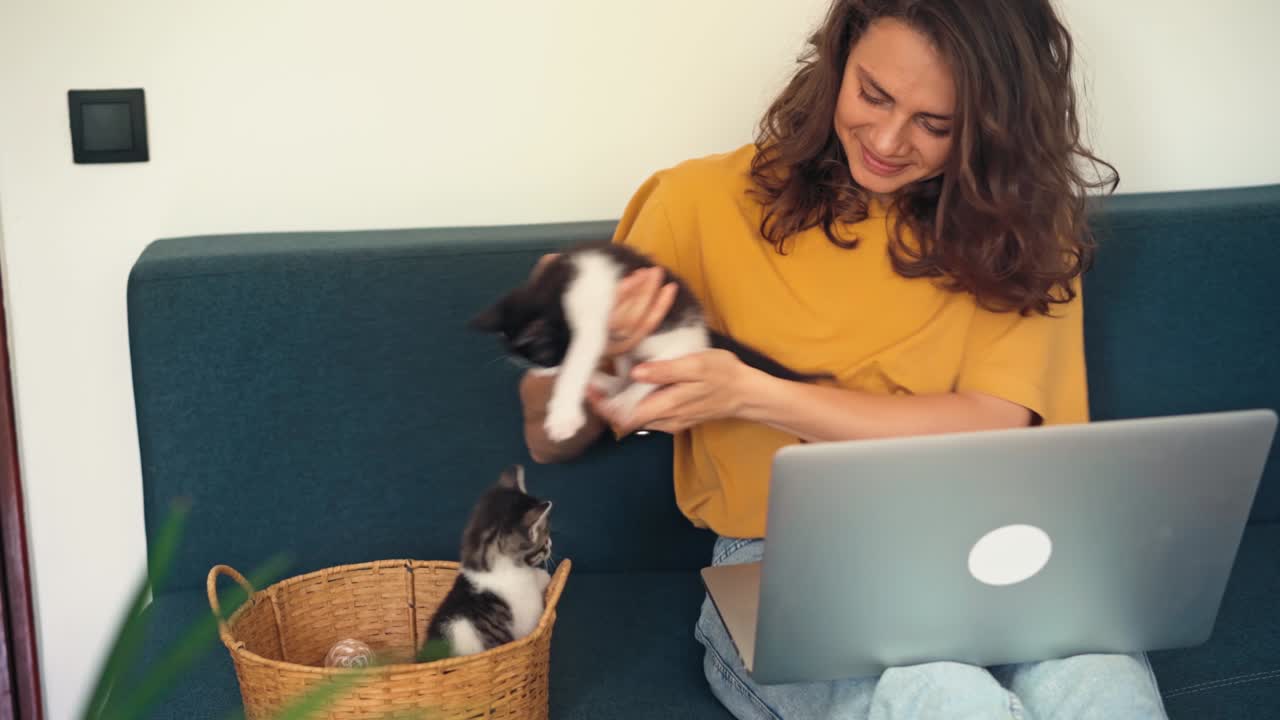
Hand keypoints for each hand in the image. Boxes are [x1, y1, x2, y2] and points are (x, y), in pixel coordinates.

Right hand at [528, 254, 676, 357]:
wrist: (548, 349)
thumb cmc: (546, 318)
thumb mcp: (540, 296)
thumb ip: (544, 276)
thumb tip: (551, 260)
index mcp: (579, 334)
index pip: (606, 318)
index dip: (622, 298)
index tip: (632, 277)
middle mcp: (597, 345)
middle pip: (627, 322)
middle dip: (641, 295)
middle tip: (649, 271)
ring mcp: (612, 347)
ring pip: (638, 326)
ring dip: (651, 299)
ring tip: (656, 274)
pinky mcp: (625, 344)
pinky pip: (646, 329)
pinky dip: (660, 309)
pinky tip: (669, 290)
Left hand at [590, 350, 760, 434]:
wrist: (746, 393)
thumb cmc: (723, 374)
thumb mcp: (696, 365)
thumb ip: (666, 371)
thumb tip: (636, 372)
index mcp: (667, 407)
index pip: (625, 416)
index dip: (604, 406)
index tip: (589, 388)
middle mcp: (665, 420)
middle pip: (626, 419)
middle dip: (606, 403)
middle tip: (591, 382)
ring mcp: (670, 421)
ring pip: (636, 417)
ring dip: (618, 404)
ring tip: (604, 382)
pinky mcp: (675, 417)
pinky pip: (648, 414)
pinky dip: (634, 403)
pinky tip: (629, 386)